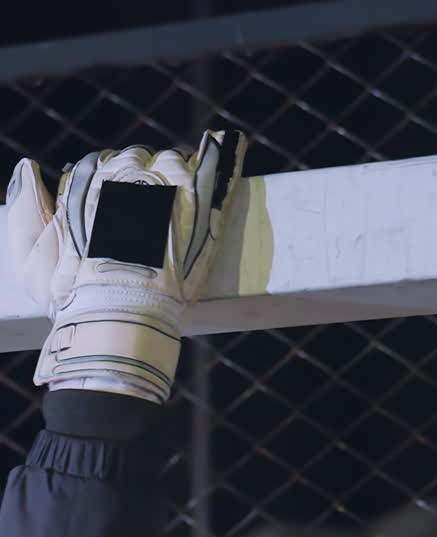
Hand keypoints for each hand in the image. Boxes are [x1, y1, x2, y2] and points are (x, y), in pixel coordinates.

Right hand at [6, 129, 246, 401]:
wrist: (118, 313)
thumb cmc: (73, 293)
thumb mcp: (33, 255)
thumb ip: (27, 208)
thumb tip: (28, 168)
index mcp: (90, 180)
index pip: (105, 165)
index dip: (113, 184)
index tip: (119, 205)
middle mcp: (127, 174)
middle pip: (140, 160)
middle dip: (144, 176)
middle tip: (152, 207)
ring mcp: (167, 186)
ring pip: (175, 162)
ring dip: (178, 173)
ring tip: (183, 195)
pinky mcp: (202, 204)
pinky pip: (217, 167)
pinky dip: (225, 156)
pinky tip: (231, 145)